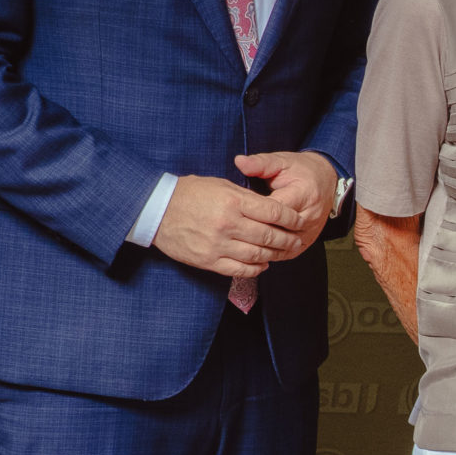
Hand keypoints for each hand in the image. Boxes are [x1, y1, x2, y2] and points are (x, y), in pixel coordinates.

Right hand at [151, 152, 335, 278]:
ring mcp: (218, 245)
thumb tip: (270, 207)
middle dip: (288, 239)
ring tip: (283, 252)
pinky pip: (240, 269)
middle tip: (297, 240)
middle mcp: (228, 224)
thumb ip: (246, 196)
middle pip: (269, 235)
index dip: (291, 218)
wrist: (156, 210)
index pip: (274, 211)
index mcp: (233, 201)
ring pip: (257, 255)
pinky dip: (256, 268)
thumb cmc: (189, 193)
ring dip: (274, 255)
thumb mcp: (220, 184)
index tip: (299, 221)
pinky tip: (263, 264)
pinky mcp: (209, 261)